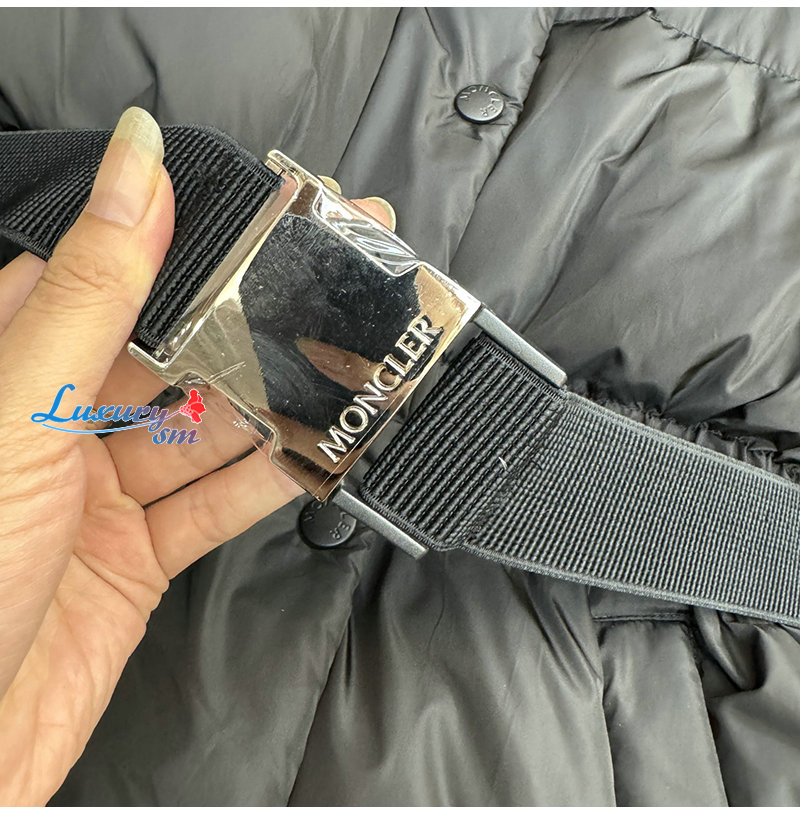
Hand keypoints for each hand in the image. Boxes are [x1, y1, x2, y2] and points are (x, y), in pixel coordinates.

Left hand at [0, 108, 395, 803]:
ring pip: (205, 428)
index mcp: (9, 363)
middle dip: (251, 321)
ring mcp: (101, 490)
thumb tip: (136, 170)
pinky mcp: (139, 555)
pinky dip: (266, 480)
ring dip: (271, 403)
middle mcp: (53, 421)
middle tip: (328, 283)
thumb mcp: (17, 412)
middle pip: (174, 351)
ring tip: (340, 363)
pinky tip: (311, 450)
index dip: (190, 235)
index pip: (111, 269)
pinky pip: (215, 502)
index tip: (265, 209)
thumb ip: (87, 292)